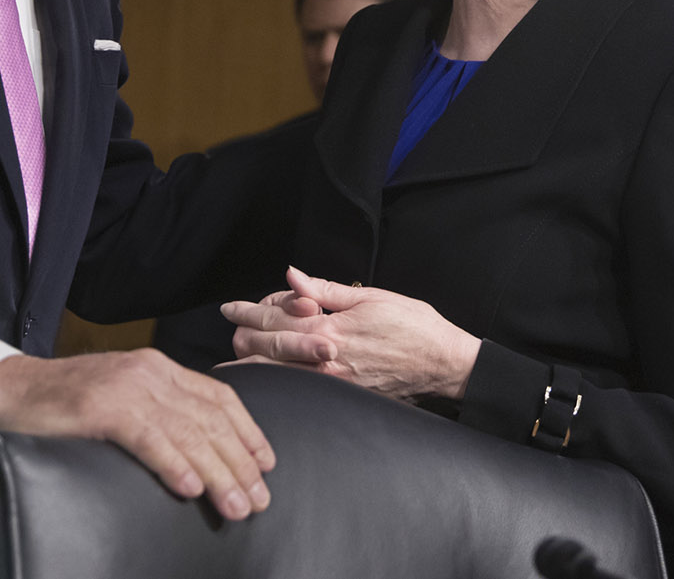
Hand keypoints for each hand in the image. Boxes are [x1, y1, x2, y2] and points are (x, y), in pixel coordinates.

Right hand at [0, 348, 273, 520]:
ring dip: (218, 473)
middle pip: (211, 419)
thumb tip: (201, 451)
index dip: (248, 432)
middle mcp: (148, 371)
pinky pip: (148, 437)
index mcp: (158, 368)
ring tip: (237, 506)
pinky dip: (174, 463)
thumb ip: (158, 412)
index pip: (219, 397)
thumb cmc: (64, 407)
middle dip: (240, 463)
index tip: (266, 465)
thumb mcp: (122, 398)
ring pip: (187, 432)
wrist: (5, 393)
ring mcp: (125, 387)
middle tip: (259, 501)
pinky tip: (191, 488)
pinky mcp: (100, 407)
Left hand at [222, 266, 480, 402]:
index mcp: (329, 329)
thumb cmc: (414, 326)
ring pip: (279, 374)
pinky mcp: (343, 396)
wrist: (444, 364)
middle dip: (244, 337)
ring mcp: (333, 382)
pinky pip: (301, 388)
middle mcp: (325, 359)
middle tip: (232, 328)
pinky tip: (269, 378)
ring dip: (255, 362)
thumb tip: (293, 277)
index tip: (229, 308)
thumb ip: (326, 290)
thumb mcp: (371, 297)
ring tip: (235, 355)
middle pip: (267, 350)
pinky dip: (280, 380)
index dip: (248, 312)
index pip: (275, 320)